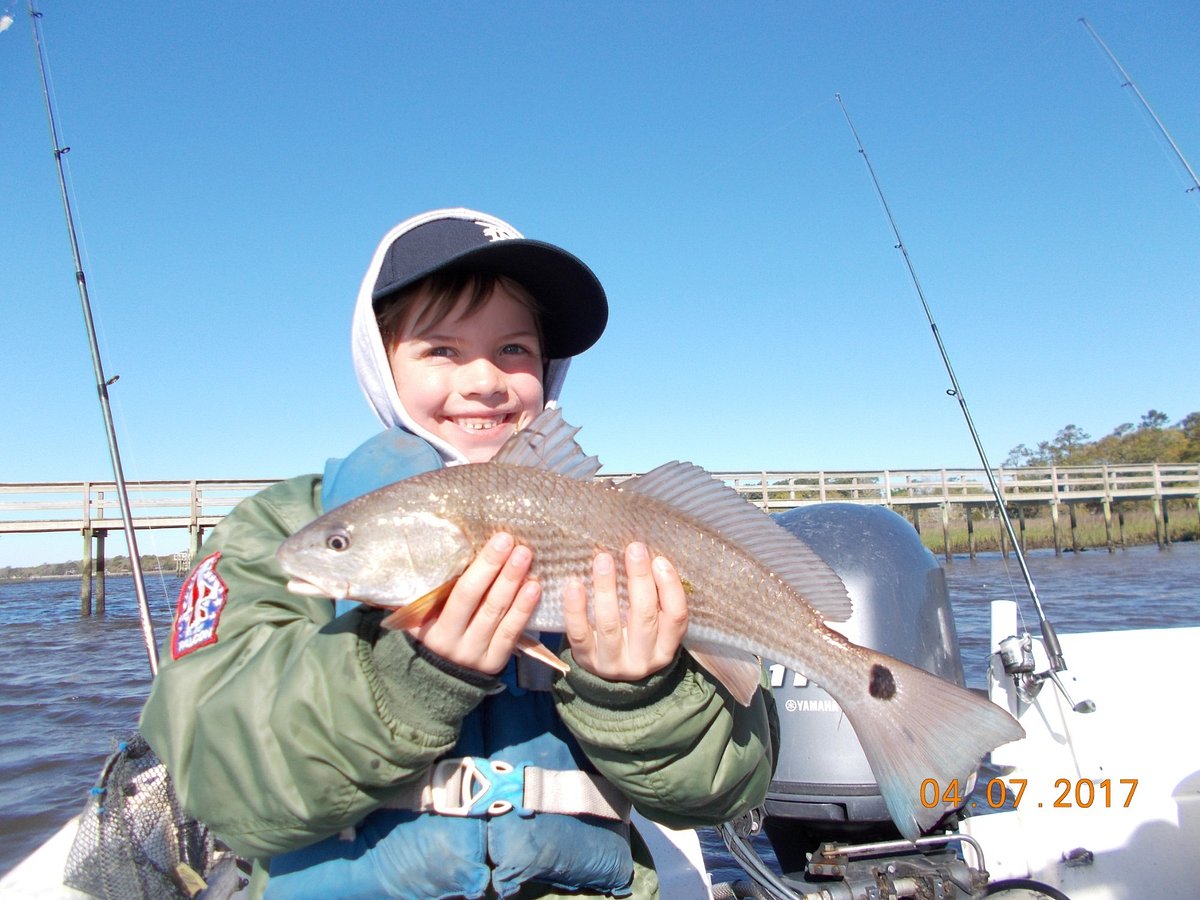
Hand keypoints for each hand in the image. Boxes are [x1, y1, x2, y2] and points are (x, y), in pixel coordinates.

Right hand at [406, 532, 540, 674]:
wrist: (441, 672)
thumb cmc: (434, 626)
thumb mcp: (423, 613)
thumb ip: (431, 590)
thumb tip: (448, 548)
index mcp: (430, 626)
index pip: (461, 593)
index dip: (483, 567)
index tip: (500, 540)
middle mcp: (450, 642)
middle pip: (480, 600)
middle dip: (499, 568)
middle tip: (514, 542)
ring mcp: (473, 654)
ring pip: (497, 614)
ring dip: (514, 584)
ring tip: (526, 558)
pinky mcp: (493, 663)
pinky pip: (511, 633)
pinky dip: (523, 609)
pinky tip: (534, 588)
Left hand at [564, 543, 688, 680]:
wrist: (608, 677)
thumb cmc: (632, 637)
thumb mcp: (652, 625)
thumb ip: (652, 597)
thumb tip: (641, 553)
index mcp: (665, 648)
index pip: (676, 617)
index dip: (670, 587)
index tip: (659, 560)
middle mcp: (642, 659)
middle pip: (644, 616)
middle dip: (640, 579)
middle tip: (634, 549)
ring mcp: (613, 662)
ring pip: (610, 624)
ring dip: (606, 588)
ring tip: (603, 559)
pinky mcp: (586, 659)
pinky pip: (579, 633)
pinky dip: (576, 609)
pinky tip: (574, 585)